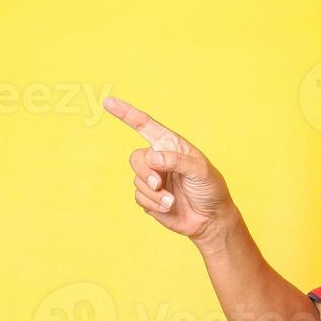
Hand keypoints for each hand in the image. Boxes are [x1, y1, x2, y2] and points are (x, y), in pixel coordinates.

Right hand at [103, 96, 235, 243]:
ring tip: (172, 201)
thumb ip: (176, 161)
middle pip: (136, 158)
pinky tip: (169, 207)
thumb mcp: (200, 171)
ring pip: (137, 180)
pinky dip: (153, 204)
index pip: (145, 125)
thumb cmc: (210, 189)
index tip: (109, 102)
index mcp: (171, 145)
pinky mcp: (149, 198)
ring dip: (154, 193)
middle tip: (158, 183)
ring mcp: (153, 179)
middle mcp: (159, 159)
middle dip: (144, 172)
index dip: (126, 113)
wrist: (211, 219)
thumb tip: (152, 158)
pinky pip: (139, 197)